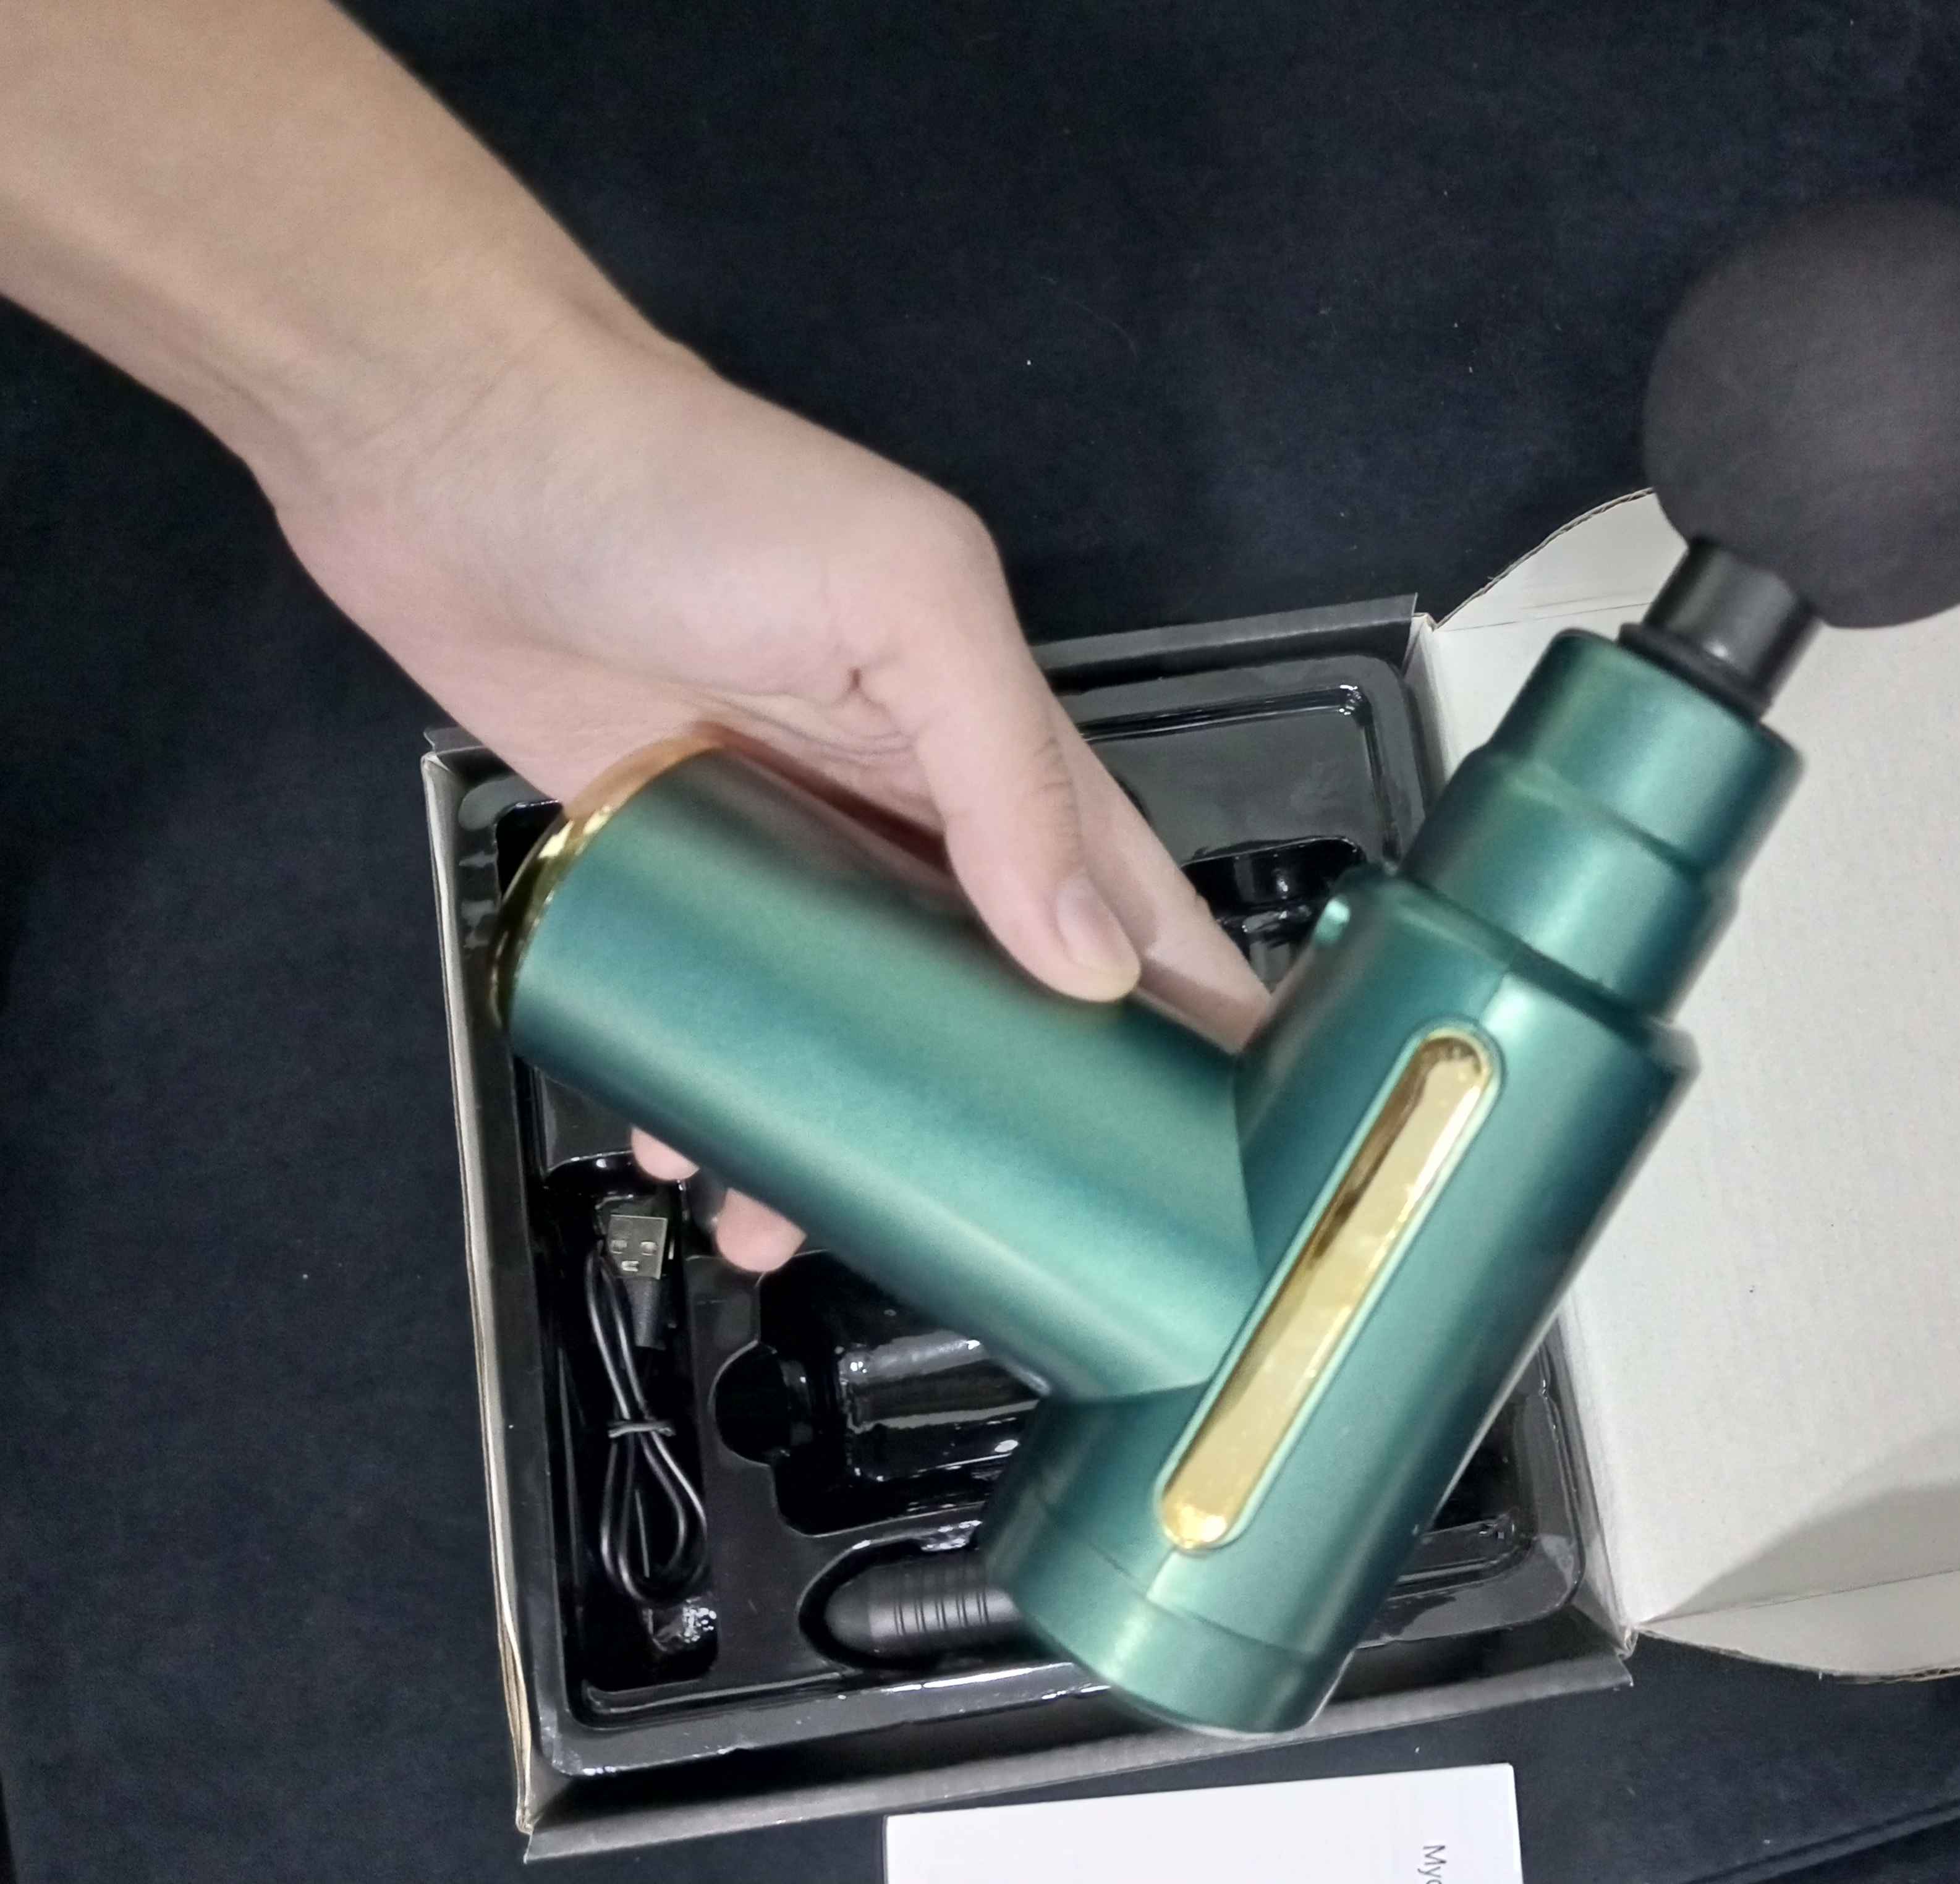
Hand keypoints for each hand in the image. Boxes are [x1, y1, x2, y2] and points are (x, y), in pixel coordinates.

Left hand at [269, 316, 1268, 1269]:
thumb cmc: (692, 490)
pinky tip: (693, 1146)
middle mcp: (903, 810)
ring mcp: (783, 849)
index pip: (1133, 893)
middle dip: (1015, 1113)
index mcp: (993, 739)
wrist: (452, 454)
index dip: (1192, 1005)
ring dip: (849, 1126)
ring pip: (851, 1021)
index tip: (1237, 1136)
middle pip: (996, 991)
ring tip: (807, 1226)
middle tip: (1024, 1237)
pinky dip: (717, 1081)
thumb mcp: (901, 599)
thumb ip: (1009, 771)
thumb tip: (1092, 962)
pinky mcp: (669, 870)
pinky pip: (720, 1002)